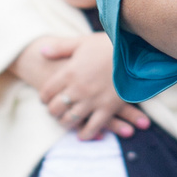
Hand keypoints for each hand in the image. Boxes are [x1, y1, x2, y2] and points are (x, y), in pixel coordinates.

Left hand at [13, 33, 147, 138]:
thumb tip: (42, 51)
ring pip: (70, 120)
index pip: (47, 92)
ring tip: (66, 121)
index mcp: (69, 72)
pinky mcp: (108, 108)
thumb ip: (60, 48)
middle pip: (56, 108)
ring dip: (65, 122)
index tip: (45, 98)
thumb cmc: (107, 44)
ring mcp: (93, 100)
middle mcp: (78, 89)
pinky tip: (82, 134)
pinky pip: (92, 127)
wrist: (135, 50)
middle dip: (52, 111)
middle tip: (54, 111)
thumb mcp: (81, 42)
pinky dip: (85, 133)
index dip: (44, 97)